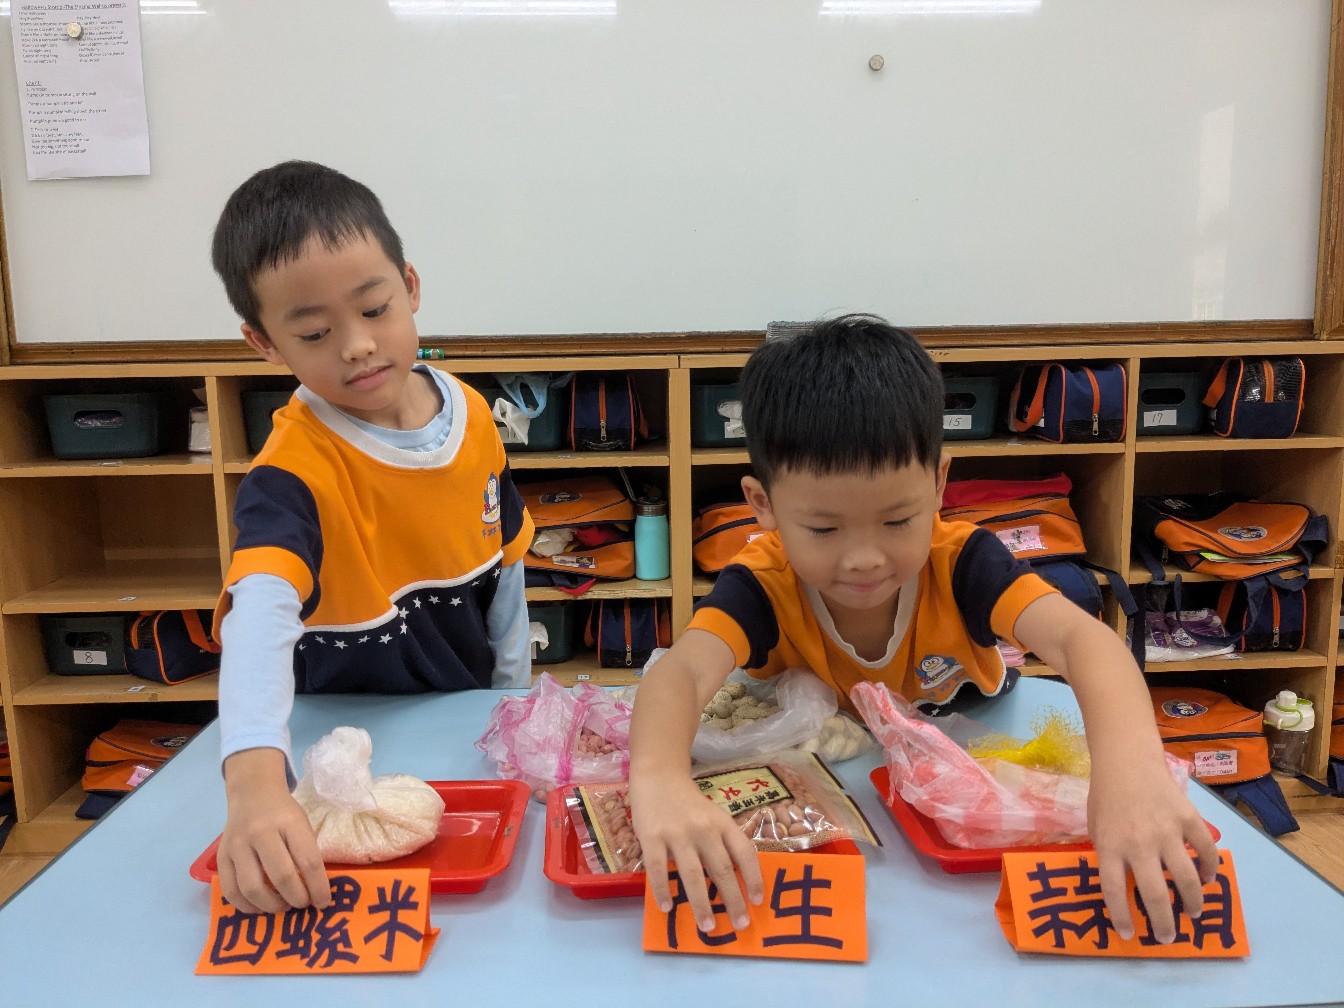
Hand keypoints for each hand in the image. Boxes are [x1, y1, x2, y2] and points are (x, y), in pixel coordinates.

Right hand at [218, 748, 330, 914]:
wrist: (252, 794)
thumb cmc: (283, 814)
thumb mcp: (302, 825)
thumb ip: (307, 854)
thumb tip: (315, 893)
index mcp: (289, 823)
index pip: (308, 861)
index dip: (318, 887)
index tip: (324, 902)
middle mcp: (261, 833)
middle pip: (281, 876)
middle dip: (296, 898)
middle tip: (303, 905)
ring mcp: (237, 845)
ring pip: (252, 888)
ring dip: (271, 906)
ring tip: (283, 906)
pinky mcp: (220, 857)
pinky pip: (230, 891)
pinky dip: (246, 906)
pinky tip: (260, 907)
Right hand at [630, 773, 763, 932]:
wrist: (659, 775)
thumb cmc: (689, 803)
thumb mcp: (713, 816)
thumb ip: (722, 842)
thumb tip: (735, 881)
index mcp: (722, 823)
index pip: (744, 853)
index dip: (753, 878)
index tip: (758, 902)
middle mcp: (703, 829)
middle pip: (721, 869)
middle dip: (732, 900)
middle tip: (740, 925)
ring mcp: (677, 833)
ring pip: (692, 874)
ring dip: (701, 903)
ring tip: (707, 927)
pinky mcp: (652, 836)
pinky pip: (659, 868)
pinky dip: (663, 889)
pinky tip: (667, 907)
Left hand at [1087, 756, 1217, 943]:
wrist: (1127, 761)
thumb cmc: (1107, 797)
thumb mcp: (1096, 828)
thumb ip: (1110, 855)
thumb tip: (1126, 888)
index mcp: (1110, 846)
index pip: (1115, 891)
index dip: (1122, 916)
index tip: (1129, 935)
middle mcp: (1139, 843)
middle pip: (1154, 893)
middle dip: (1163, 922)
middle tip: (1168, 937)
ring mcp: (1166, 831)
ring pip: (1186, 878)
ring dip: (1193, 902)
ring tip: (1194, 914)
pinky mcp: (1188, 818)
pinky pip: (1206, 850)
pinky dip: (1211, 868)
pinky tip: (1209, 879)